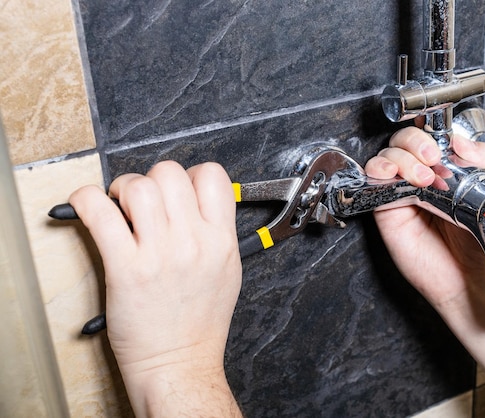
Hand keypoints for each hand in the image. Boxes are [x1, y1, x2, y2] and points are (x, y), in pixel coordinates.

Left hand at [69, 161, 241, 416]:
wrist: (179, 363)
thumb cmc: (200, 323)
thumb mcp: (227, 271)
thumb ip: (216, 233)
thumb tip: (194, 203)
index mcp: (221, 241)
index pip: (213, 176)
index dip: (192, 175)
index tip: (178, 188)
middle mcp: (193, 242)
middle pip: (171, 173)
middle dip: (152, 179)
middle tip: (141, 200)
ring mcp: (160, 254)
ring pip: (139, 187)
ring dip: (123, 189)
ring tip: (120, 208)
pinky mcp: (126, 268)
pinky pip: (100, 215)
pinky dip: (87, 201)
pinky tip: (89, 207)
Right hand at [365, 126, 484, 325]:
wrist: (472, 279)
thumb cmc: (482, 243)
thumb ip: (483, 159)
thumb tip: (459, 140)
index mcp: (447, 169)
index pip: (430, 135)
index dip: (431, 131)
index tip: (443, 142)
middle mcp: (422, 177)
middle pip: (404, 140)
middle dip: (416, 141)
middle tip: (433, 158)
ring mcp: (403, 192)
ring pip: (387, 155)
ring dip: (402, 157)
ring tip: (423, 178)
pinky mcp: (387, 209)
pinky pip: (373, 180)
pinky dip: (378, 168)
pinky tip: (392, 174)